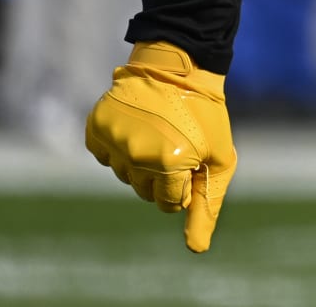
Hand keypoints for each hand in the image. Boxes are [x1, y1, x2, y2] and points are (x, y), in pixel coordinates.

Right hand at [85, 41, 236, 251]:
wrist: (181, 67)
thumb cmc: (206, 115)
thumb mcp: (219, 159)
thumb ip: (207, 205)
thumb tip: (196, 248)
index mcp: (170, 163)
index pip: (170, 204)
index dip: (184, 185)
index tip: (192, 160)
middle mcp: (137, 155)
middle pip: (145, 192)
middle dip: (163, 175)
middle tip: (176, 143)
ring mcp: (113, 140)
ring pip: (124, 174)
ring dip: (141, 161)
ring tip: (158, 131)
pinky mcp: (96, 127)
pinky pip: (103, 155)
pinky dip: (118, 147)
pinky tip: (136, 127)